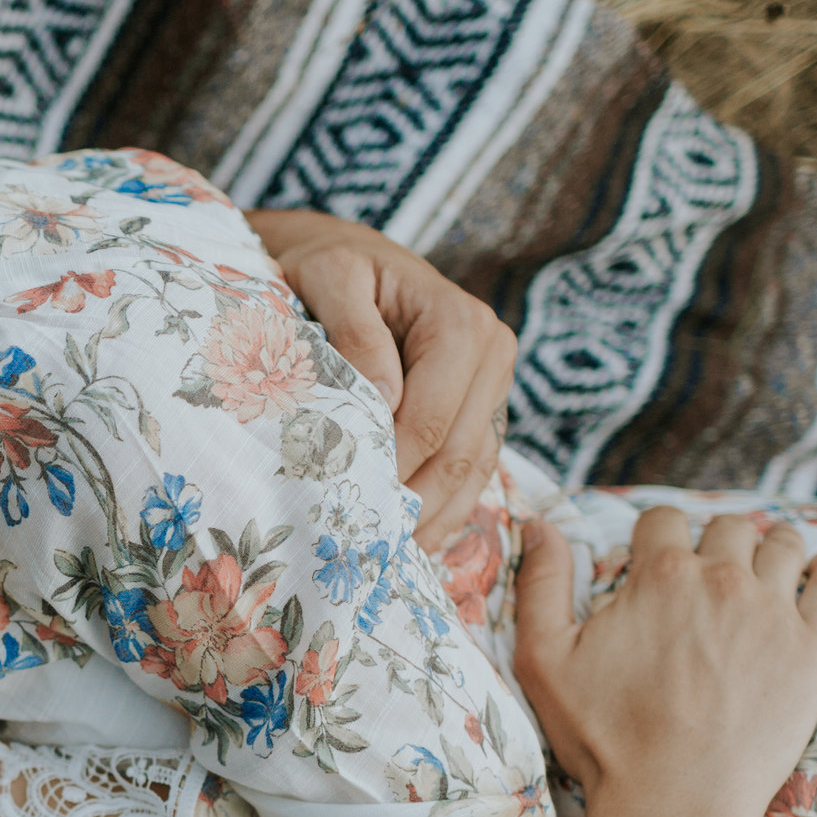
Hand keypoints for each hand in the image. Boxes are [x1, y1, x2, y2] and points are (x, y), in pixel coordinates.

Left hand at [246, 209, 516, 549]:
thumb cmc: (324, 264)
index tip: (350, 509)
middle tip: (368, 553)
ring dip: (434, 520)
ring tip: (389, 561)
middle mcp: (492, 353)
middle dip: (415, 506)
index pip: (433, 420)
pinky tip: (415, 543)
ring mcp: (491, 385)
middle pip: (460, 453)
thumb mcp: (327, 278)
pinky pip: (472, 470)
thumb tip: (385, 399)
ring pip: (473, 471)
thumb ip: (356, 333)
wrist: (339, 254)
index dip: (394, 469)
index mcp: (461, 324)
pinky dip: (444, 510)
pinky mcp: (481, 408)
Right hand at [512, 507, 816, 816]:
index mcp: (658, 576)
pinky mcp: (813, 647)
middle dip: (715, 541)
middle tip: (709, 574)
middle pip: (728, 526)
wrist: (674, 800)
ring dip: (770, 548)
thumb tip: (536, 524)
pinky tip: (813, 579)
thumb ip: (541, 584)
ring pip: (783, 544)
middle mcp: (721, 579)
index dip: (657, 536)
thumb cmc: (604, 736)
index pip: (663, 519)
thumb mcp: (544, 658)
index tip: (657, 561)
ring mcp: (773, 611)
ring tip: (762, 573)